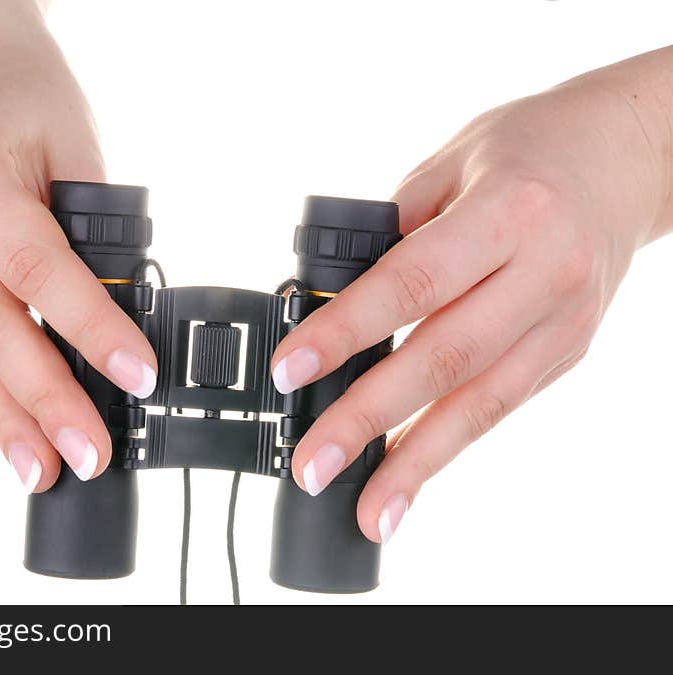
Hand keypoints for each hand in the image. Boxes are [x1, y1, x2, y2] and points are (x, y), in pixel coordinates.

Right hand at [0, 1, 156, 492]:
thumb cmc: (24, 90)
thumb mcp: (75, 142)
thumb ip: (92, 229)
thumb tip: (120, 318)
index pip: (35, 267)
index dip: (89, 330)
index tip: (137, 378)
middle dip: (43, 401)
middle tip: (86, 454)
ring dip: (1, 416)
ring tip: (41, 468)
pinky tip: (7, 427)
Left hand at [270, 48, 672, 542]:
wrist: (623, 159)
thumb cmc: (527, 152)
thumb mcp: (450, 163)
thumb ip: (394, 231)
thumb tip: (332, 299)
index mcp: (506, 213)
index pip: (411, 283)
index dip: (345, 332)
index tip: (291, 371)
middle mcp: (543, 273)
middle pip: (442, 358)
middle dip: (369, 419)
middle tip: (313, 464)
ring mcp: (561, 321)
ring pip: (479, 403)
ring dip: (415, 461)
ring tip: (369, 508)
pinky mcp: (565, 352)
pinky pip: (500, 407)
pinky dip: (449, 444)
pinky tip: (409, 474)